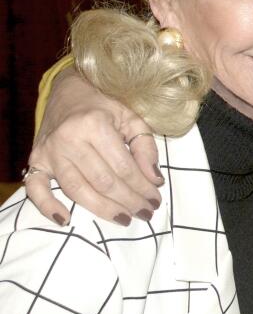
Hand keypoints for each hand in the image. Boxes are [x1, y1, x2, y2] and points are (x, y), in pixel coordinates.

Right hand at [25, 67, 161, 224]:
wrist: (68, 93)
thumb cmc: (104, 108)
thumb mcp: (131, 119)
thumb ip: (146, 148)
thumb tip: (155, 180)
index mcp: (95, 125)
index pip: (123, 167)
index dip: (142, 188)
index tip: (155, 200)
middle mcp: (69, 139)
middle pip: (103, 182)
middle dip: (129, 201)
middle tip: (146, 212)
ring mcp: (49, 152)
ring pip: (77, 190)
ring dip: (103, 209)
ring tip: (125, 219)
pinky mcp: (35, 160)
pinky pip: (36, 188)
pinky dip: (47, 207)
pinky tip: (65, 220)